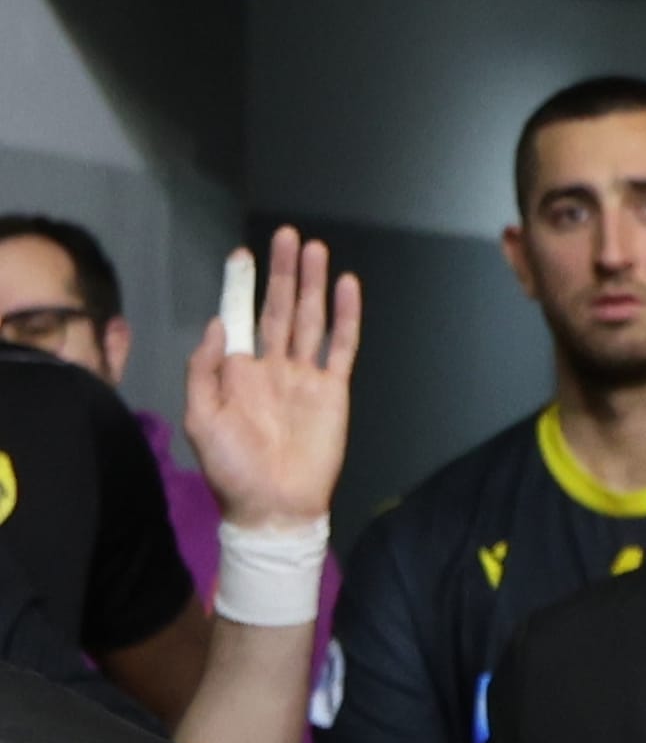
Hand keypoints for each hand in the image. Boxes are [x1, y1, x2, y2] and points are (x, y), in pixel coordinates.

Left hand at [185, 226, 361, 529]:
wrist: (274, 507)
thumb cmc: (232, 468)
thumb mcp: (201, 419)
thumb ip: (204, 370)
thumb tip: (218, 323)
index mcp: (239, 372)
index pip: (243, 317)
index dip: (243, 287)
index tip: (243, 254)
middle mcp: (274, 366)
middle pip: (281, 308)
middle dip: (283, 272)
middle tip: (286, 235)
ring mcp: (306, 375)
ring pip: (312, 319)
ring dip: (313, 283)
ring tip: (315, 249)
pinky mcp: (334, 389)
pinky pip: (342, 346)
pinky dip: (346, 316)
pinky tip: (347, 287)